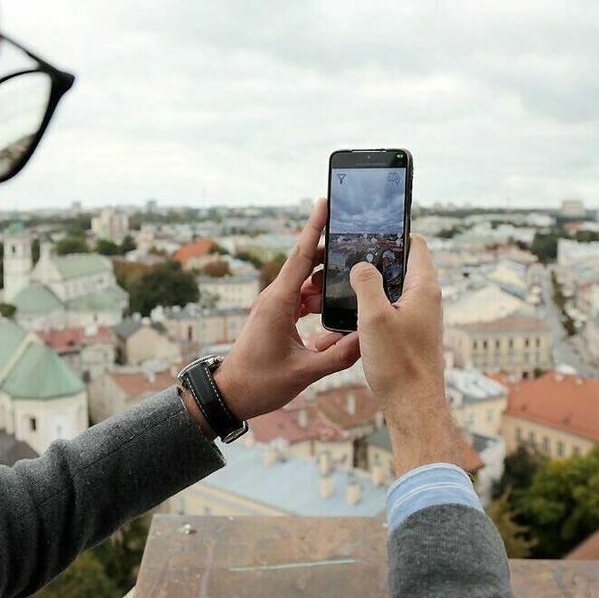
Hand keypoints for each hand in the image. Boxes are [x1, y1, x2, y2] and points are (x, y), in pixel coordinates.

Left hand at [210, 199, 360, 421]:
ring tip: (355, 279)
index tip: (324, 202)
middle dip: (332, 253)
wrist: (230, 395)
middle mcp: (276, 297)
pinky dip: (320, 300)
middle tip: (360, 243)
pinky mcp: (278, 317)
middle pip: (308, 263)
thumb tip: (368, 339)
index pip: (301, 256)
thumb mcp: (304, 373)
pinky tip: (336, 307)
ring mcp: (276, 306)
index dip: (314, 227)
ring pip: (308, 282)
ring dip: (328, 282)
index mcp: (278, 301)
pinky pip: (303, 299)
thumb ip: (339, 356)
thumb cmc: (259, 383)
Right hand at [349, 235, 463, 475]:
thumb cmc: (399, 364)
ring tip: (335, 292)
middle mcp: (424, 300)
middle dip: (369, 264)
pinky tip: (342, 323)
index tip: (366, 232)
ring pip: (387, 292)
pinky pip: (385, 313)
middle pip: (396, 266)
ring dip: (363, 291)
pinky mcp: (407, 335)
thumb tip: (360, 265)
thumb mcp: (375, 318)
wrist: (413, 408)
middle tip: (342, 262)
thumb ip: (366, 283)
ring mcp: (417, 318)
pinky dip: (365, 313)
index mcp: (423, 288)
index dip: (392, 233)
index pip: (414, 244)